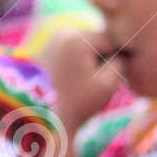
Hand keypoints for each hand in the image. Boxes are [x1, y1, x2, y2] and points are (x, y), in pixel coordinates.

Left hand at [38, 29, 121, 149]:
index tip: (117, 77)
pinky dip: (72, 68)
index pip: (112, 40)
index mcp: (79, 38)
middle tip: (95, 85)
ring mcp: (49, 43)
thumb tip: (121, 52)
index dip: (120, 58)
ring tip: (81, 87)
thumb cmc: (74, 105)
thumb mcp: (107, 85)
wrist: (34, 123)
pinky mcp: (41, 55)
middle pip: (95, 42)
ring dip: (87, 64)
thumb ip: (121, 63)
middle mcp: (62, 34)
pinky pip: (67, 57)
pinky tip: (69, 85)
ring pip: (81, 49)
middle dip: (101, 59)